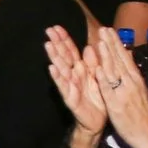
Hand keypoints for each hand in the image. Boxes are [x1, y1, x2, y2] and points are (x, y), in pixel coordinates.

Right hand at [44, 25, 109, 147]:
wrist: (99, 121)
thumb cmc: (97, 97)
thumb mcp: (97, 77)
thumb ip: (93, 63)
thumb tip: (89, 47)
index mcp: (80, 69)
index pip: (70, 51)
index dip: (64, 39)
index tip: (56, 27)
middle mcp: (73, 76)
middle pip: (63, 57)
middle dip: (56, 44)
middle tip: (48, 31)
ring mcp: (70, 87)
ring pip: (61, 69)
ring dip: (54, 57)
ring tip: (48, 45)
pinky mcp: (71, 98)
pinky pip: (64, 87)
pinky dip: (58, 77)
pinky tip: (52, 68)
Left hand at [91, 28, 147, 147]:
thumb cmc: (145, 117)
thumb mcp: (140, 93)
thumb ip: (132, 80)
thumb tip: (128, 67)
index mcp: (136, 80)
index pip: (125, 58)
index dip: (117, 44)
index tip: (110, 31)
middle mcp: (132, 83)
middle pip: (120, 60)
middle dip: (111, 44)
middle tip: (103, 28)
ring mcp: (124, 93)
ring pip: (114, 71)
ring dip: (106, 55)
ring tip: (99, 41)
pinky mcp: (118, 105)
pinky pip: (110, 90)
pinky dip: (104, 78)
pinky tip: (98, 68)